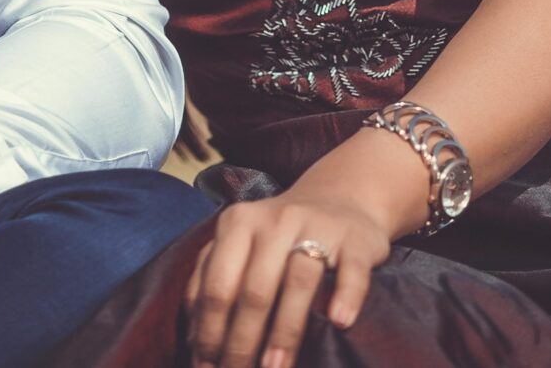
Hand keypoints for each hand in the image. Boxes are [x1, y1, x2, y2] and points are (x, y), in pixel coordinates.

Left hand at [184, 184, 393, 367]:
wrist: (341, 199)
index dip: (210, 331)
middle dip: (242, 341)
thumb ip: (213, 280)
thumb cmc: (281, 236)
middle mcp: (275, 221)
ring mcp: (318, 227)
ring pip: (298, 281)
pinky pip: (351, 270)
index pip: (218, 285)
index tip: (207, 366)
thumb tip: (194, 340)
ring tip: (274, 367)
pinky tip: (340, 322)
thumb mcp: (241, 245)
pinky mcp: (356, 240)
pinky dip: (346, 296)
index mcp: (238, 224)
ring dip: (285, 330)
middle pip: (254, 289)